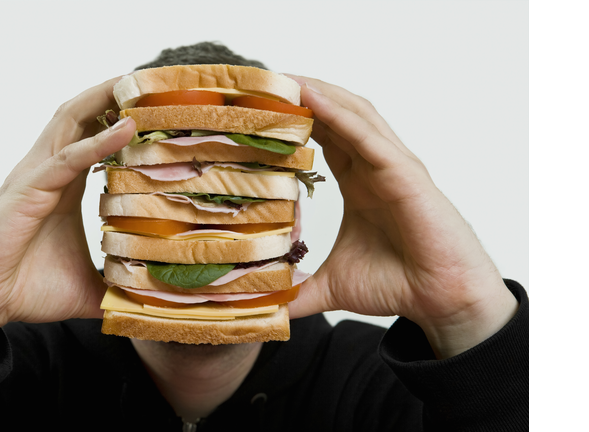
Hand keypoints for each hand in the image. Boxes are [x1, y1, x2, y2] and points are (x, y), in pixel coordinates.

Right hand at [0, 77, 134, 371]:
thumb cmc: (24, 290)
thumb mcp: (88, 289)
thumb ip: (118, 290)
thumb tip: (153, 307)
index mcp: (65, 186)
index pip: (96, 138)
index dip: (125, 118)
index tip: (162, 111)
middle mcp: (50, 172)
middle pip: (84, 117)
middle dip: (116, 94)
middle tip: (154, 81)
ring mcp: (36, 177)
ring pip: (71, 122)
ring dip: (105, 100)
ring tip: (140, 83)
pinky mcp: (26, 191)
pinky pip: (66, 158)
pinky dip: (96, 141)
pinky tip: (126, 129)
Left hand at [285, 75, 516, 357]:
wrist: (440, 301)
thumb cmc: (397, 284)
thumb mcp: (332, 285)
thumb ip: (299, 292)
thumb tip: (268, 307)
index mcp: (359, 181)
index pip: (323, 137)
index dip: (294, 119)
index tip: (260, 107)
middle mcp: (375, 167)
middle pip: (335, 116)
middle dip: (303, 96)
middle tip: (265, 82)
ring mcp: (392, 166)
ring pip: (353, 115)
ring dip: (319, 93)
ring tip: (284, 78)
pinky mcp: (406, 174)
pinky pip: (369, 137)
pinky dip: (340, 115)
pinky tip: (312, 99)